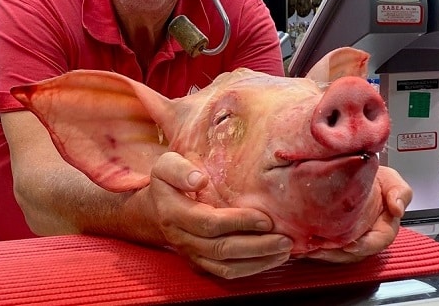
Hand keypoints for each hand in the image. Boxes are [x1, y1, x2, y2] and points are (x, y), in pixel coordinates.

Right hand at [149, 152, 292, 278]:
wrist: (153, 211)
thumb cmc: (167, 183)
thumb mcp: (166, 166)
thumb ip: (179, 170)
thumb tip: (200, 179)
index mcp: (174, 213)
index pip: (210, 223)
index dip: (239, 222)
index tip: (265, 218)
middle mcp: (182, 239)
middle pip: (222, 249)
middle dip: (257, 246)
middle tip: (284, 240)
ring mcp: (192, 254)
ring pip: (226, 267)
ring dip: (258, 262)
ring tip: (284, 251)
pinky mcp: (201, 264)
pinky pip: (226, 273)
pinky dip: (251, 269)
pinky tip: (271, 259)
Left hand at [302, 166, 411, 262]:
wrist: (355, 171)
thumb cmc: (375, 179)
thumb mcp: (392, 180)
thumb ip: (400, 192)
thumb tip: (398, 207)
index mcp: (383, 228)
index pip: (378, 242)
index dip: (366, 245)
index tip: (352, 244)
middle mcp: (365, 237)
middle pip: (353, 253)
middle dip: (337, 253)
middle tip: (320, 247)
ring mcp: (347, 239)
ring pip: (336, 254)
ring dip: (322, 253)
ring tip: (307, 247)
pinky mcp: (331, 236)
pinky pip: (323, 247)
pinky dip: (312, 248)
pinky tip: (301, 243)